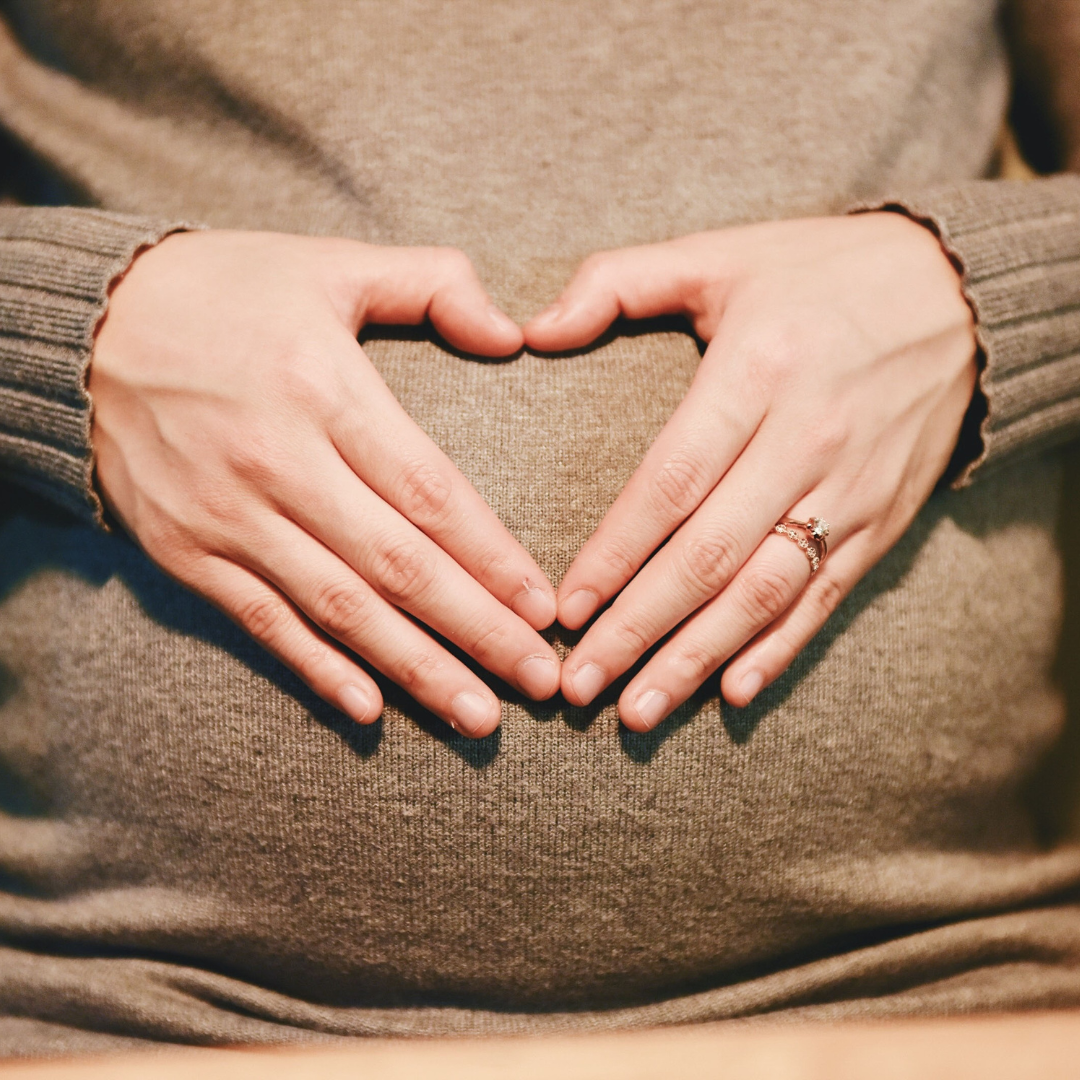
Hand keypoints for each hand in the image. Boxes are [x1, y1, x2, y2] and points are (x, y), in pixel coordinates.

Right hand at [90, 230, 560, 737]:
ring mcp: (228, 515)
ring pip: (338, 608)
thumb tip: (511, 333)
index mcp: (324, 388)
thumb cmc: (226, 291)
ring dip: (415, 669)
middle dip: (477, 630)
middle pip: (397, 566)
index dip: (493, 558)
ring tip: (478, 716)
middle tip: (539, 682)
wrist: (87, 325)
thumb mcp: (330, 262)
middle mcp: (278, 461)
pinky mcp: (187, 551)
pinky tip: (370, 710)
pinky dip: (316, 669)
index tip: (544, 608)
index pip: (430, 493)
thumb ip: (432, 283)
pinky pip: (261, 622)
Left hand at [524, 212, 976, 729]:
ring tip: (637, 711)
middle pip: (709, 555)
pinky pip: (827, 596)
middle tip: (579, 685)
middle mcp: (806, 439)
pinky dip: (780, 649)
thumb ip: (618, 283)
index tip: (564, 609)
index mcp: (757, 372)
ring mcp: (851, 488)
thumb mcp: (719, 254)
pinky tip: (732, 692)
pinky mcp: (884, 519)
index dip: (614, 553)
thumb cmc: (820, 275)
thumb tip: (530, 329)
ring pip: (765, 592)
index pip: (671, 482)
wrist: (959, 294)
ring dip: (697, 658)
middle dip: (638, 628)